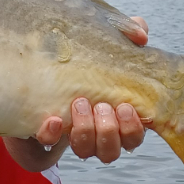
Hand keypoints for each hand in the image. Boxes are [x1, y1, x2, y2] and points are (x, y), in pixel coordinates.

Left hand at [31, 15, 149, 164]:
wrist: (42, 68)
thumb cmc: (86, 60)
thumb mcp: (107, 43)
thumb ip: (127, 33)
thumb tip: (141, 34)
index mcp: (117, 120)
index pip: (133, 137)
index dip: (132, 129)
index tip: (125, 107)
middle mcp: (97, 135)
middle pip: (110, 150)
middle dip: (108, 130)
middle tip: (102, 105)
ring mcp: (72, 137)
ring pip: (86, 151)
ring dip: (86, 131)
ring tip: (79, 103)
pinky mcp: (45, 135)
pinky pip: (47, 145)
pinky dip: (51, 134)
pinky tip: (52, 119)